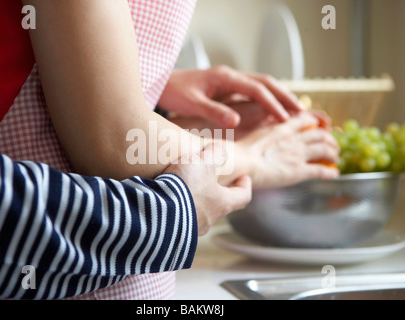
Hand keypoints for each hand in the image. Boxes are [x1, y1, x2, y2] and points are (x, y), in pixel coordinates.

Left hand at [158, 66, 302, 128]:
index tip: (285, 118)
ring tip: (294, 111)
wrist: (162, 84)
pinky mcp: (227, 87)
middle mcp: (230, 76)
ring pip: (261, 85)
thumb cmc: (175, 93)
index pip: (256, 89)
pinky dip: (266, 99)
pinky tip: (272, 111)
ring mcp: (230, 81)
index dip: (272, 103)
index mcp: (224, 78)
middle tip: (301, 112)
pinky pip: (252, 91)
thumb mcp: (191, 104)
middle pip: (265, 82)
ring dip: (278, 96)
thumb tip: (235, 121)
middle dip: (284, 96)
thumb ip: (213, 111)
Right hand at [164, 143, 251, 235]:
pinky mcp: (171, 232)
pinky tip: (165, 196)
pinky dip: (174, 207)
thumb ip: (215, 153)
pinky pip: (176, 218)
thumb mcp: (204, 162)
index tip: (244, 177)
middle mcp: (208, 220)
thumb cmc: (187, 186)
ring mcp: (189, 229)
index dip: (244, 186)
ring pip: (195, 212)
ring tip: (181, 185)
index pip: (242, 197)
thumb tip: (220, 151)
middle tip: (206, 178)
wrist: (158, 212)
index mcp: (222, 204)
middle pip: (217, 205)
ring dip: (192, 199)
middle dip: (213, 191)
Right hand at [239, 111, 339, 188]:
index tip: (318, 126)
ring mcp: (298, 154)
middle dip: (329, 139)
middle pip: (320, 134)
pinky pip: (320, 170)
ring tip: (335, 158)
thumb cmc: (239, 151)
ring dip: (333, 154)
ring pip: (325, 150)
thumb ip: (263, 132)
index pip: (305, 119)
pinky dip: (330, 172)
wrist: (239, 163)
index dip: (315, 122)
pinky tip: (334, 174)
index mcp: (281, 127)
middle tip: (331, 145)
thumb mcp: (252, 134)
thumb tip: (261, 135)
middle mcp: (293, 138)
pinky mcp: (299, 171)